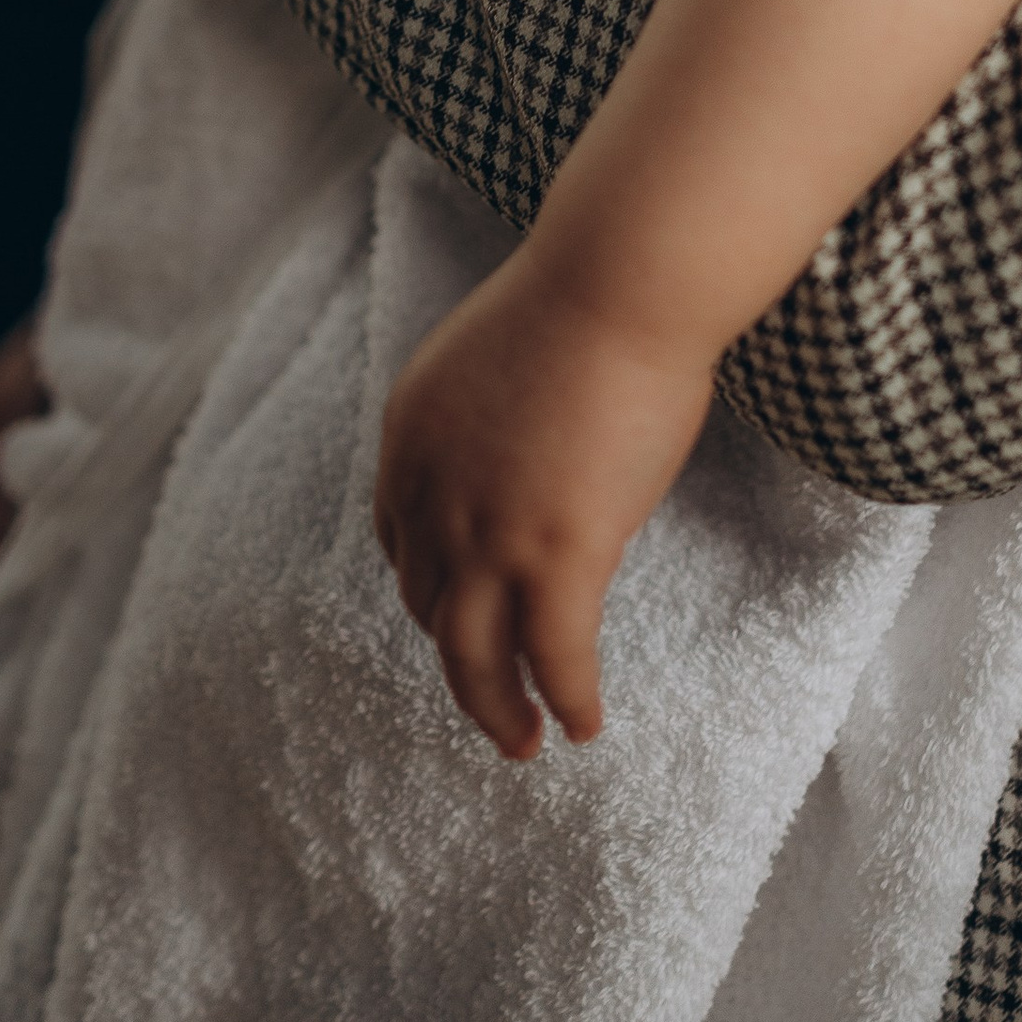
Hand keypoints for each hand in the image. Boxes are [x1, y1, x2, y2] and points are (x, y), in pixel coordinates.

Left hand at [373, 254, 713, 760]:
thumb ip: (490, 422)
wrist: (618, 280)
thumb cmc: (586, 299)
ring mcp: (487, 533)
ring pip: (473, 657)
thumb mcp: (495, 361)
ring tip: (524, 742)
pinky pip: (555, 657)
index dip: (434, 590)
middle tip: (491, 699)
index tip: (466, 614)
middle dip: (460, 662)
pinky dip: (566, 698)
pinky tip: (583, 724)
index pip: (403, 545)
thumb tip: (529, 457)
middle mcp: (430, 496)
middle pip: (430, 609)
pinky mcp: (555, 555)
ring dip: (496, 709)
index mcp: (409, 440)